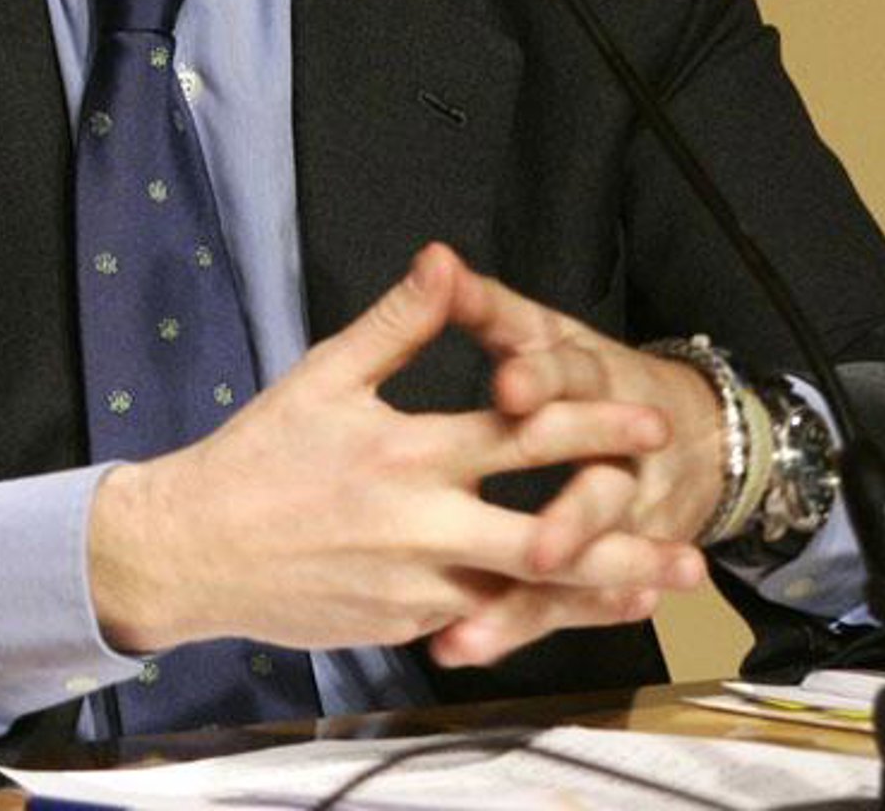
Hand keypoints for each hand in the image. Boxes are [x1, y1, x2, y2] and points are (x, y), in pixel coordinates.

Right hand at [87, 243, 710, 662]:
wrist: (196, 550)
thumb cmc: (262, 453)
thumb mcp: (325, 374)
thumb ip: (397, 322)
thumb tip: (445, 257)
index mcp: (411, 452)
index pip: (520, 436)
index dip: (592, 426)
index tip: (651, 422)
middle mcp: (424, 526)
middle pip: (546, 538)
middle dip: (623, 536)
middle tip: (688, 536)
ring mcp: (418, 587)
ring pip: (526, 596)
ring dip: (600, 592)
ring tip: (661, 586)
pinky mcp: (407, 627)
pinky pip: (486, 622)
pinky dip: (539, 618)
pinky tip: (581, 611)